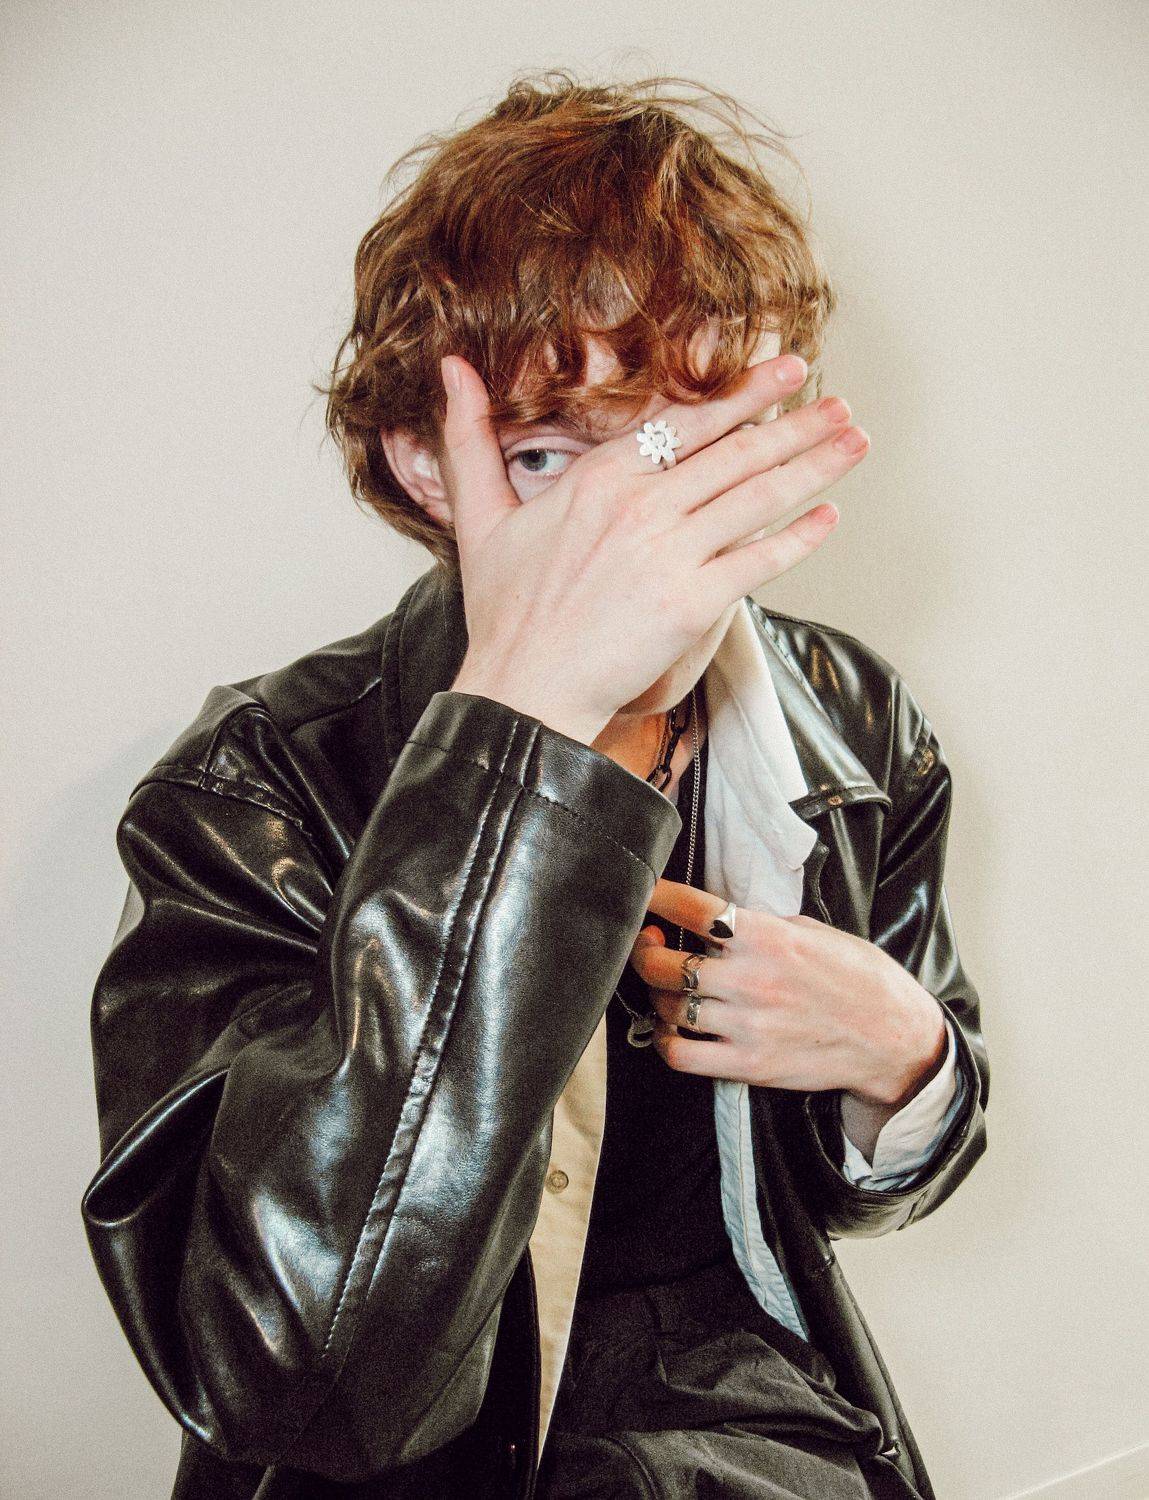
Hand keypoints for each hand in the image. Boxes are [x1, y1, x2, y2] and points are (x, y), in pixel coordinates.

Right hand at [439, 351, 868, 745]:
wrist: (523, 689)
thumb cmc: (505, 612)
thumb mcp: (480, 517)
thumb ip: (470, 438)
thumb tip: (450, 367)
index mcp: (600, 477)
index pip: (688, 421)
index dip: (745, 393)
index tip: (786, 368)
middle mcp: (642, 505)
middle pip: (737, 453)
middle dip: (799, 424)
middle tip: (842, 405)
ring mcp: (672, 552)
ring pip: (759, 496)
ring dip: (815, 466)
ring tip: (856, 443)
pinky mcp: (694, 602)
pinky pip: (760, 560)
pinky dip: (799, 538)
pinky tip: (829, 518)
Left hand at [627, 878, 946, 1106]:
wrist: (892, 1036)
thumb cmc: (855, 977)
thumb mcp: (812, 931)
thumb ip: (761, 923)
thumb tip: (715, 914)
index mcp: (767, 936)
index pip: (690, 907)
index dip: (656, 896)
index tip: (644, 893)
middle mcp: (751, 979)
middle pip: (663, 963)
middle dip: (643, 950)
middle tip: (648, 943)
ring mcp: (747, 1025)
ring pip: (666, 1007)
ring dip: (656, 995)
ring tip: (665, 988)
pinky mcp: (748, 1065)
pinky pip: (681, 1055)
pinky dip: (665, 1041)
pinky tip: (672, 1030)